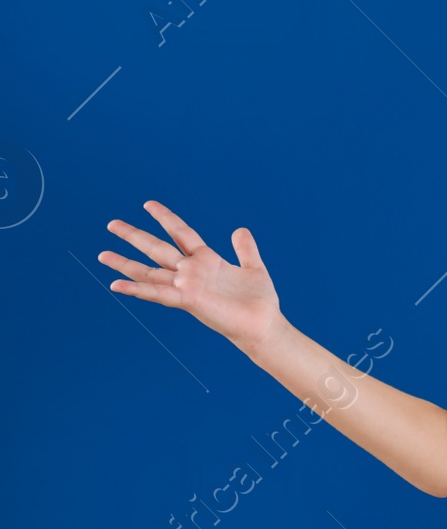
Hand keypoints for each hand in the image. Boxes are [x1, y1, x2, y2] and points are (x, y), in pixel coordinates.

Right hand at [99, 200, 284, 356]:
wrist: (263, 324)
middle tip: (111, 224)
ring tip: (102, 254)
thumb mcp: (253, 266)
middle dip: (135, 236)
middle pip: (158, 248)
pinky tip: (116, 284)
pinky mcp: (189, 300)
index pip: (181, 233)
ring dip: (125, 263)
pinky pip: (159, 293)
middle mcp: (192, 272)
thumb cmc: (258, 300)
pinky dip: (137, 289)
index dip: (166, 217)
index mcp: (207, 261)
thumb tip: (239, 229)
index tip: (148, 204)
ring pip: (150, 270)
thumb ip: (245, 248)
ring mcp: (188, 285)